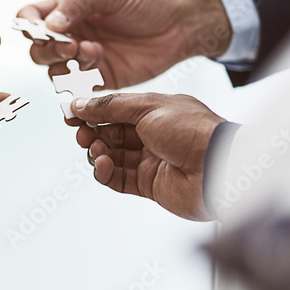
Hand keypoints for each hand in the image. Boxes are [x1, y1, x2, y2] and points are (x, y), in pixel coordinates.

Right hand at [16, 0, 231, 88]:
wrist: (182, 23)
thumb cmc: (148, 0)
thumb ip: (79, 3)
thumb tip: (50, 24)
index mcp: (68, 9)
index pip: (30, 17)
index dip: (29, 25)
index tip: (43, 29)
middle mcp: (72, 35)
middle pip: (38, 49)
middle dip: (49, 50)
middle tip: (72, 46)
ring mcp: (84, 59)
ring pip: (54, 71)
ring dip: (66, 66)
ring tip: (94, 54)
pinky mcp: (101, 80)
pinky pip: (78, 88)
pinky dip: (79, 85)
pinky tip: (96, 72)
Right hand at [70, 92, 225, 220]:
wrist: (218, 167)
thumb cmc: (192, 130)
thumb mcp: (148, 107)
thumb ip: (111, 106)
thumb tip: (81, 104)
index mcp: (155, 111)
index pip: (115, 110)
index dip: (93, 112)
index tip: (71, 114)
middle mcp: (152, 135)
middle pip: (111, 134)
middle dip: (92, 132)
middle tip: (81, 133)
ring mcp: (150, 161)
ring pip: (112, 157)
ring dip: (97, 153)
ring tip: (95, 150)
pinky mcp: (149, 185)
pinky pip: (119, 179)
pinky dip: (105, 173)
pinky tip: (101, 165)